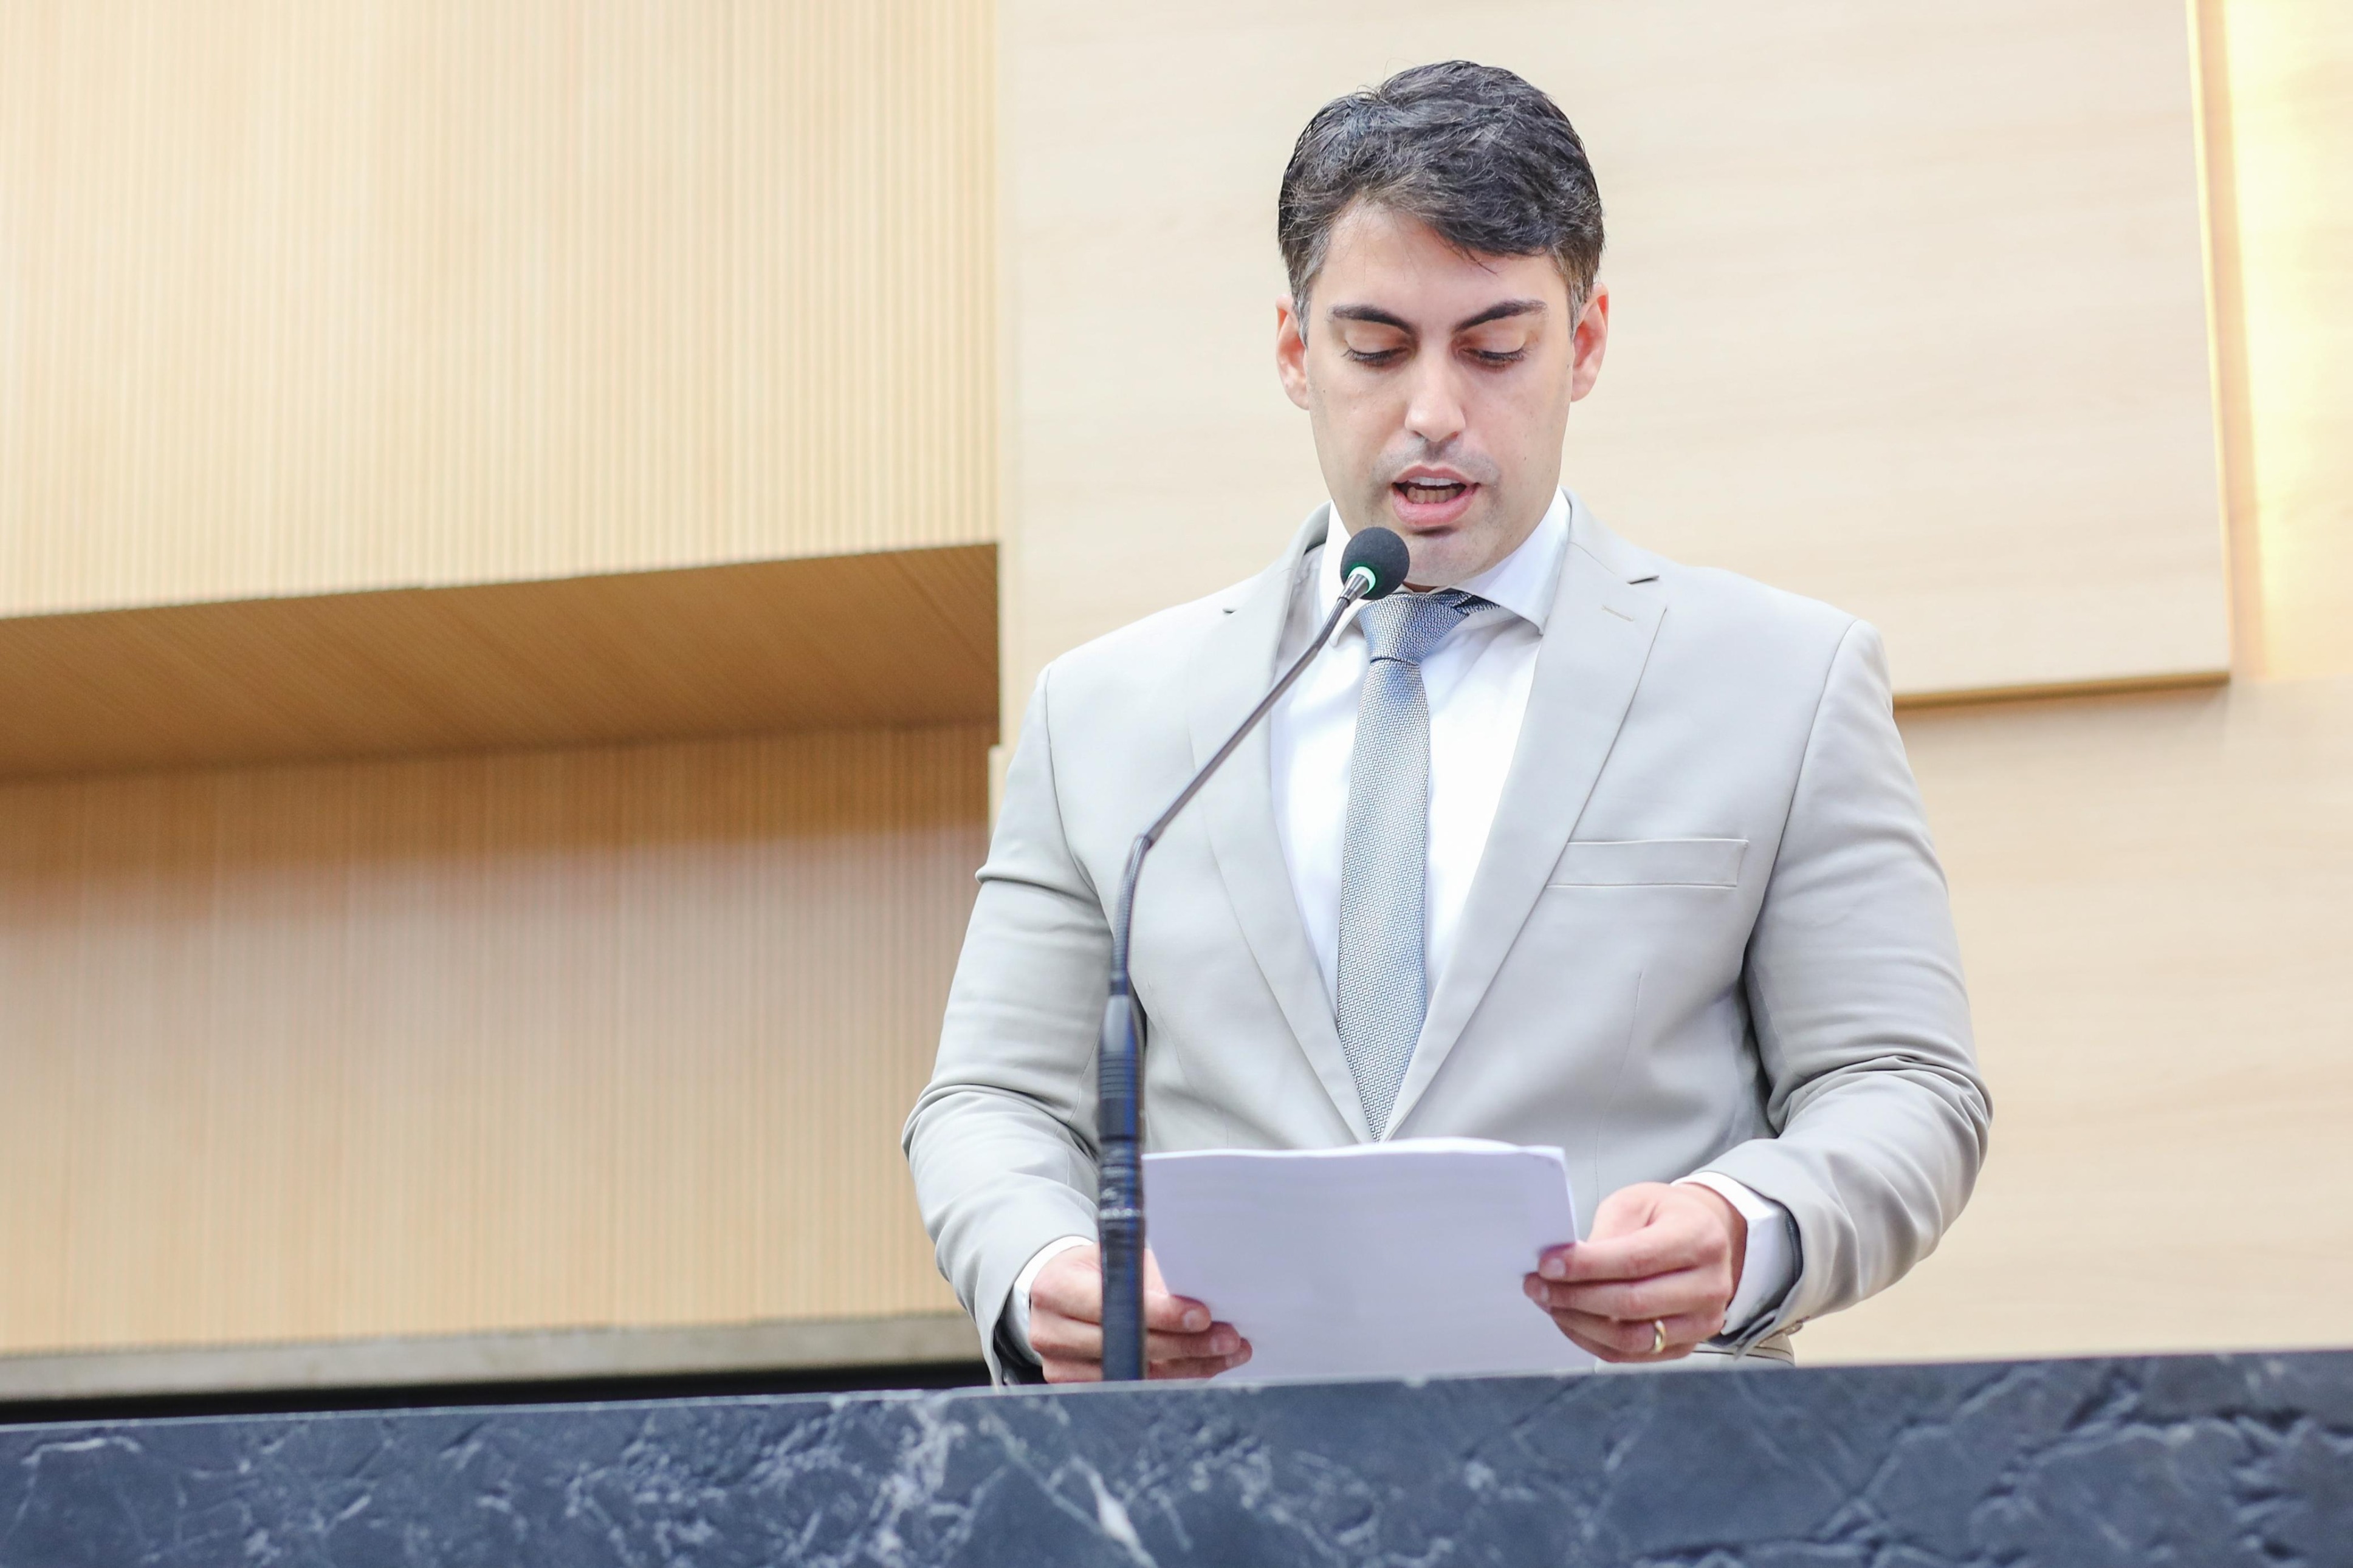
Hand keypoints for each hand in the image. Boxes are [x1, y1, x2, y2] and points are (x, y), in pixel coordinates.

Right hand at [1028, 1244, 1252, 1383]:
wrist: (1057, 1292)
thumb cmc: (1095, 1268)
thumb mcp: (1116, 1256)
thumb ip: (1150, 1276)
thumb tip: (1203, 1294)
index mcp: (1056, 1287)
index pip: (1113, 1303)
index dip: (1160, 1312)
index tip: (1202, 1315)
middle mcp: (1051, 1330)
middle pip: (1128, 1345)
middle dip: (1185, 1344)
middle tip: (1229, 1339)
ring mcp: (1059, 1365)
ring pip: (1135, 1372)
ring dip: (1189, 1366)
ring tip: (1228, 1354)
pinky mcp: (1073, 1386)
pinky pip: (1133, 1387)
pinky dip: (1173, 1378)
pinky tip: (1204, 1367)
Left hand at [1522, 1182, 1746, 1361]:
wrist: (1706, 1238)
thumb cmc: (1666, 1216)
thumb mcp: (1637, 1203)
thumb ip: (1606, 1234)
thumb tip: (1565, 1263)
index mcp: (1700, 1240)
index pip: (1636, 1261)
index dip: (1586, 1266)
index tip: (1547, 1265)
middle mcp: (1710, 1286)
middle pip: (1632, 1304)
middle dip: (1575, 1297)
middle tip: (1538, 1285)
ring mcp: (1702, 1322)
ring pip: (1631, 1338)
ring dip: (1580, 1323)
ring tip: (1549, 1302)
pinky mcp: (1686, 1346)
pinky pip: (1632, 1354)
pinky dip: (1593, 1340)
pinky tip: (1570, 1319)